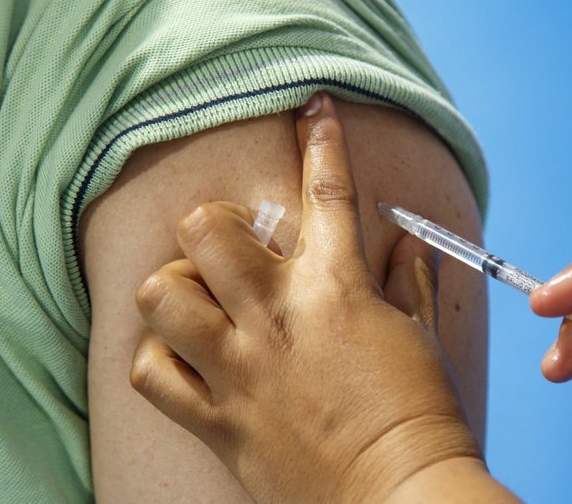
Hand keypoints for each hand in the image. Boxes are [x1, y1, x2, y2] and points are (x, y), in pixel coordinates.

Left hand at [129, 93, 481, 502]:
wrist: (400, 497)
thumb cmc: (419, 416)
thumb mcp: (420, 338)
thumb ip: (409, 281)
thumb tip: (409, 238)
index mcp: (336, 288)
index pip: (327, 191)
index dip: (321, 137)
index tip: (312, 106)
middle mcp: (277, 316)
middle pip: (207, 228)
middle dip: (216, 224)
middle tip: (236, 247)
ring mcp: (239, 367)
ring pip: (162, 294)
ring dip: (176, 289)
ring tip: (201, 301)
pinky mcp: (217, 419)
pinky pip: (151, 373)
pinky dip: (159, 359)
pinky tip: (185, 357)